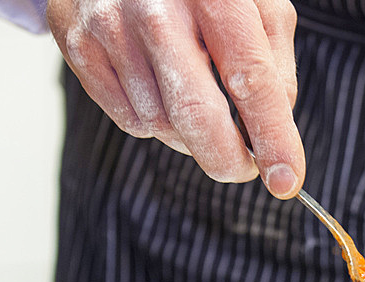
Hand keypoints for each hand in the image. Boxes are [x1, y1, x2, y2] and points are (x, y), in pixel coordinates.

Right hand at [47, 0, 304, 196]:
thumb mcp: (257, 3)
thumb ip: (274, 65)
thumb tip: (274, 135)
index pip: (251, 80)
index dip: (273, 138)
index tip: (286, 181)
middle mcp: (157, 8)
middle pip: (196, 115)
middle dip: (226, 160)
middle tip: (245, 170)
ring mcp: (110, 25)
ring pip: (161, 124)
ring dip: (192, 136)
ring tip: (202, 104)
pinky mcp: (78, 44)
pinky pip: (129, 118)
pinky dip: (156, 123)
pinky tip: (164, 91)